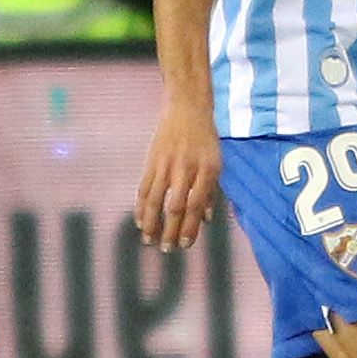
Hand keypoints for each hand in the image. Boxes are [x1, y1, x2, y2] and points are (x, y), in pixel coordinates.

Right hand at [135, 100, 220, 251]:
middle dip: (170, 230)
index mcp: (206, 170)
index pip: (196, 205)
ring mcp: (166, 164)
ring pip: (156, 199)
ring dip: (152, 222)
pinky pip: (144, 187)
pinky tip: (140, 220)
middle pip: (175, 206)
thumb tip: (206, 220)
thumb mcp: (216, 162)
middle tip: (167, 249)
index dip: (190, 227)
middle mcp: (186, 169)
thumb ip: (210, 192)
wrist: (186, 108)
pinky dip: (141, 206)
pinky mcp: (151, 161)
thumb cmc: (205, 139)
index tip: (185, 244)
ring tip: (149, 240)